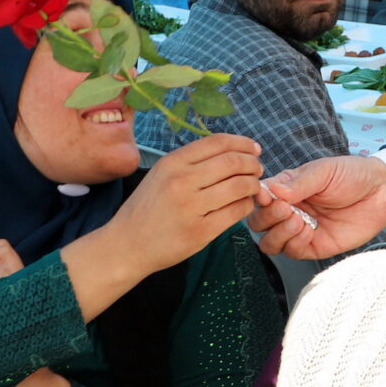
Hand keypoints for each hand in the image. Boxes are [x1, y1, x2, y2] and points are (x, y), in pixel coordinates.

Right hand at [116, 132, 264, 269]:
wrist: (127, 244)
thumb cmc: (147, 207)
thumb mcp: (161, 174)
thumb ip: (191, 162)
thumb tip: (232, 151)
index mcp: (172, 162)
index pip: (218, 142)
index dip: (243, 143)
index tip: (254, 149)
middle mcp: (182, 181)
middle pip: (233, 162)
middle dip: (252, 164)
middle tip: (257, 169)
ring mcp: (191, 207)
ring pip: (239, 186)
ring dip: (253, 184)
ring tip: (253, 187)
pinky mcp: (200, 232)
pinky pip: (236, 212)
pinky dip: (246, 205)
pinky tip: (244, 205)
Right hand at [248, 155, 385, 258]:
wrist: (382, 193)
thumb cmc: (353, 175)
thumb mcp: (324, 171)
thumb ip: (298, 183)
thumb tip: (272, 190)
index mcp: (287, 189)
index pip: (259, 198)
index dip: (258, 199)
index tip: (267, 196)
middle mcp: (289, 210)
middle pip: (258, 223)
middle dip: (267, 218)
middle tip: (286, 209)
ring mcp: (300, 230)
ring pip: (270, 243)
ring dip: (278, 233)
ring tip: (298, 220)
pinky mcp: (314, 247)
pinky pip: (292, 252)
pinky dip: (294, 243)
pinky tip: (308, 231)